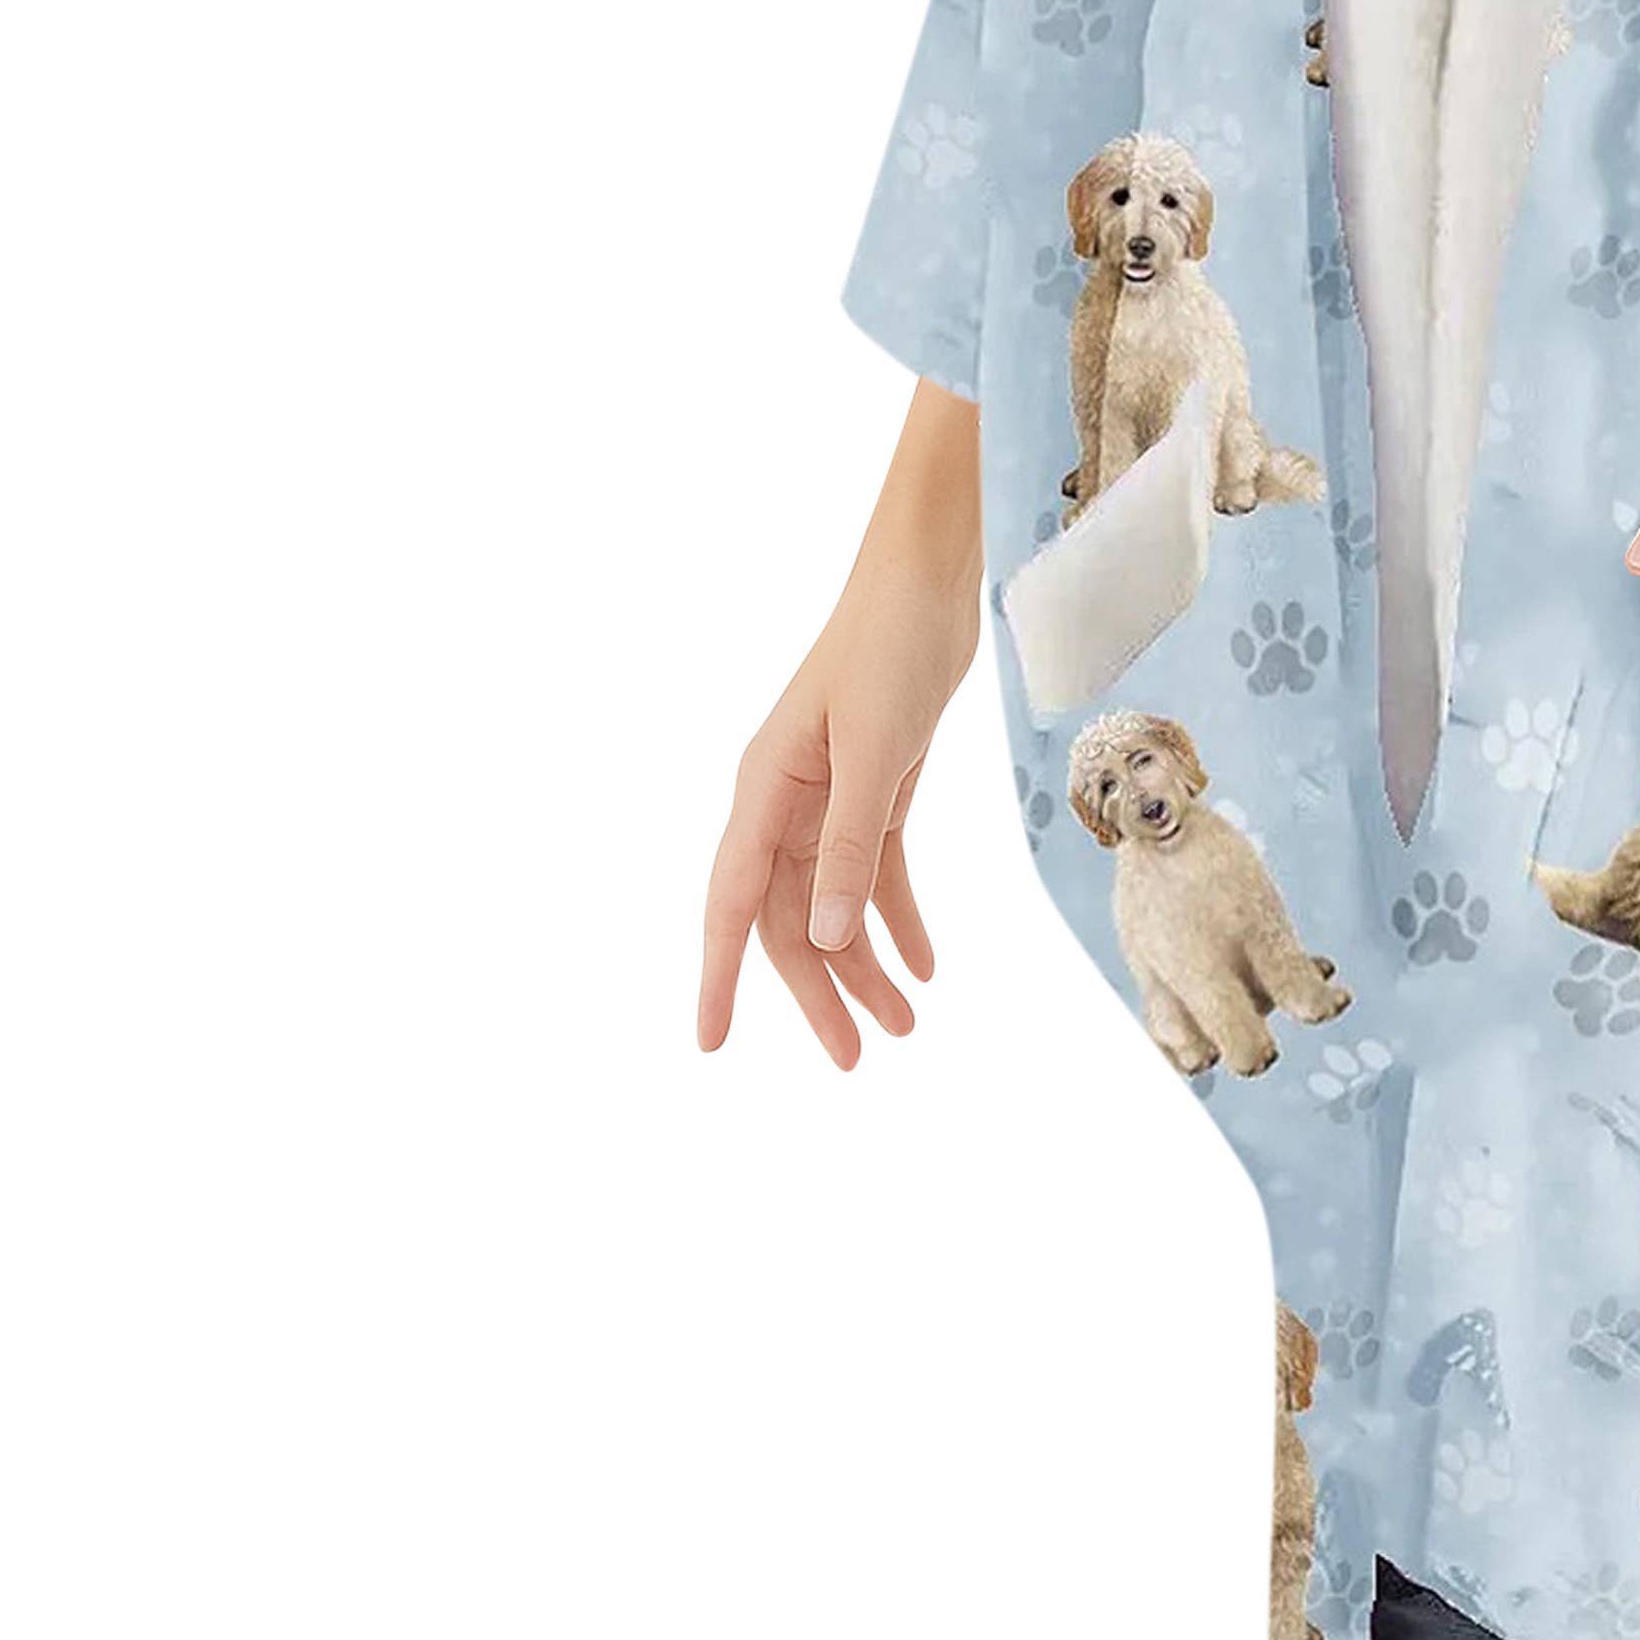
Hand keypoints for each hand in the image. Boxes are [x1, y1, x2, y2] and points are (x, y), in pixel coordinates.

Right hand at [699, 376, 985, 1068]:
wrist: (927, 580)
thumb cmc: (888, 648)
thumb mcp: (875, 751)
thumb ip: (850, 846)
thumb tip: (831, 941)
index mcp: (764, 792)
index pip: (733, 904)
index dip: (723, 976)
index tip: (711, 1044)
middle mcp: (786, 802)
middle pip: (792, 917)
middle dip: (819, 991)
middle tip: (853, 1059)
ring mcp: (830, 795)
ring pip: (837, 903)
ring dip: (866, 962)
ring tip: (903, 1026)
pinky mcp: (877, 785)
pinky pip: (878, 869)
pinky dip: (900, 916)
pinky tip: (926, 962)